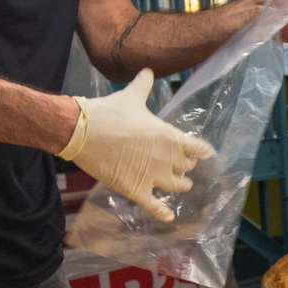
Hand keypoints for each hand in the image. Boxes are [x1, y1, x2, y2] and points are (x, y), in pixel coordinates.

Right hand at [62, 70, 214, 223]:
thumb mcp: (131, 96)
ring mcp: (152, 176)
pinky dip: (163, 212)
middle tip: (184, 167)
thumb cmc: (109, 112)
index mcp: (170, 136)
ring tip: (181, 186)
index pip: (197, 147)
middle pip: (186, 167)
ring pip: (176, 186)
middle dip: (186, 166)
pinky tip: (169, 216)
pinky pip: (155, 206)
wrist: (82, 131)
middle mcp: (166, 158)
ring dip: (180, 186)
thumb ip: (143, 85)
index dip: (201, 151)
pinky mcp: (136, 190)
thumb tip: (148, 71)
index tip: (204, 152)